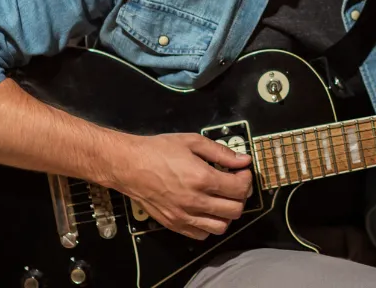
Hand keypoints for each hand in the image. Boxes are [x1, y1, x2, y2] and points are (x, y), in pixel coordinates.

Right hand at [113, 133, 252, 239]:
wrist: (129, 165)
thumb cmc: (157, 151)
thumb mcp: (192, 142)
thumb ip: (221, 152)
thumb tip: (243, 160)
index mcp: (202, 179)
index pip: (240, 189)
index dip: (246, 179)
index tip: (241, 172)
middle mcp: (195, 201)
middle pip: (235, 210)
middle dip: (240, 197)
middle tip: (234, 185)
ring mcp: (184, 216)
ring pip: (221, 227)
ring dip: (226, 214)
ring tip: (221, 199)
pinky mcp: (174, 224)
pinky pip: (201, 234)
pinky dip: (209, 225)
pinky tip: (205, 210)